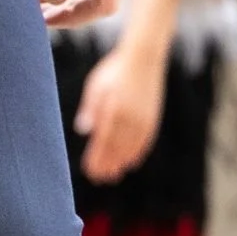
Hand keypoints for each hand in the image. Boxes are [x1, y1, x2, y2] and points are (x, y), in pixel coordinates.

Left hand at [74, 41, 165, 182]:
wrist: (144, 57)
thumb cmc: (114, 70)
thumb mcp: (96, 86)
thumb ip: (91, 109)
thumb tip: (83, 131)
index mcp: (114, 110)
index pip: (104, 141)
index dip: (97, 158)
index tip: (90, 171)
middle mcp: (130, 118)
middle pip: (117, 148)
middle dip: (108, 165)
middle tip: (99, 178)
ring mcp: (144, 119)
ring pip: (132, 147)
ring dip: (122, 162)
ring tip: (113, 174)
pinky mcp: (153, 117)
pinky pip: (145, 141)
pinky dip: (137, 152)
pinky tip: (131, 162)